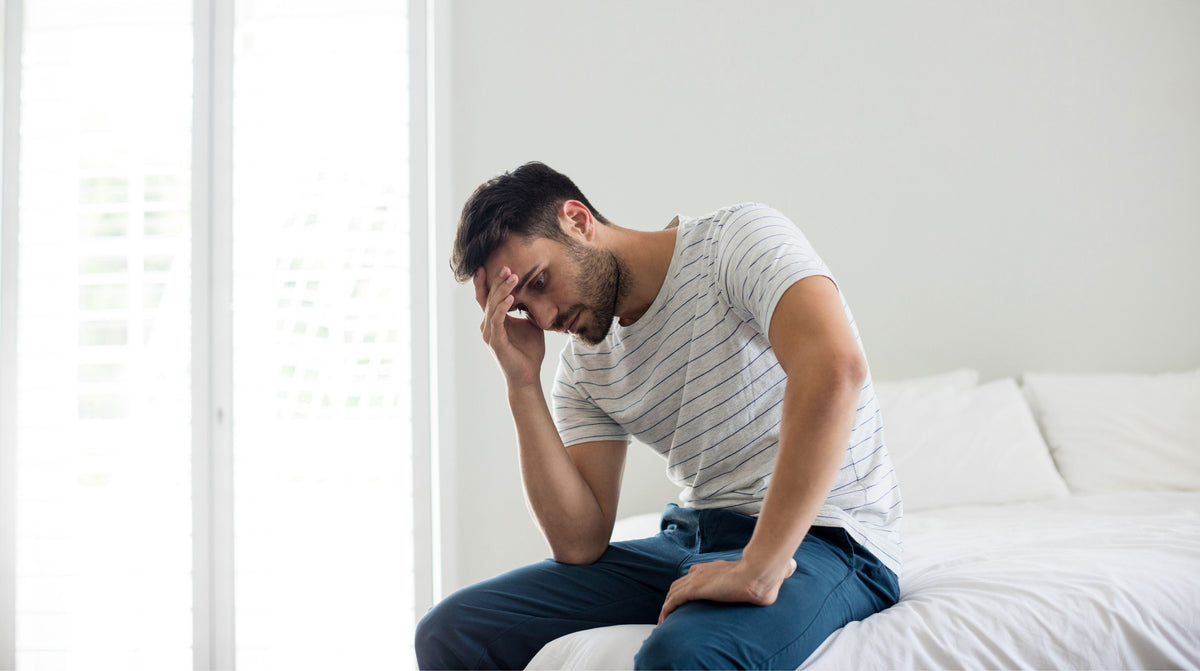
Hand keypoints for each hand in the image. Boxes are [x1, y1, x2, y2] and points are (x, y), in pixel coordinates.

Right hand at [475, 266, 545, 388]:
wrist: (528, 376)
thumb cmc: (529, 352)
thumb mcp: (531, 324)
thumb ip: (528, 309)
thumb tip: (536, 293)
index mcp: (495, 320)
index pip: (488, 296)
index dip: (489, 280)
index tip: (496, 264)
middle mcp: (488, 325)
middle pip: (489, 297)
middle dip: (497, 281)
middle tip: (507, 266)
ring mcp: (490, 333)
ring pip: (492, 306)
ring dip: (502, 290)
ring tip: (512, 277)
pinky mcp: (496, 342)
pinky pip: (497, 321)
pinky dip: (502, 308)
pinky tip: (510, 298)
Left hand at [657, 556, 796, 624]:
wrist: (759, 572)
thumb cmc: (765, 575)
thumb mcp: (770, 574)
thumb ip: (779, 571)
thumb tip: (795, 566)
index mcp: (718, 568)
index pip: (697, 575)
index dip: (690, 585)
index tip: (689, 596)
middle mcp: (704, 571)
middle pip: (680, 584)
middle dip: (674, 597)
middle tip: (672, 613)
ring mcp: (698, 580)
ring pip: (673, 593)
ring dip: (667, 606)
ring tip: (664, 621)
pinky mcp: (695, 589)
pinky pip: (673, 601)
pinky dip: (666, 611)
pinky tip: (663, 621)